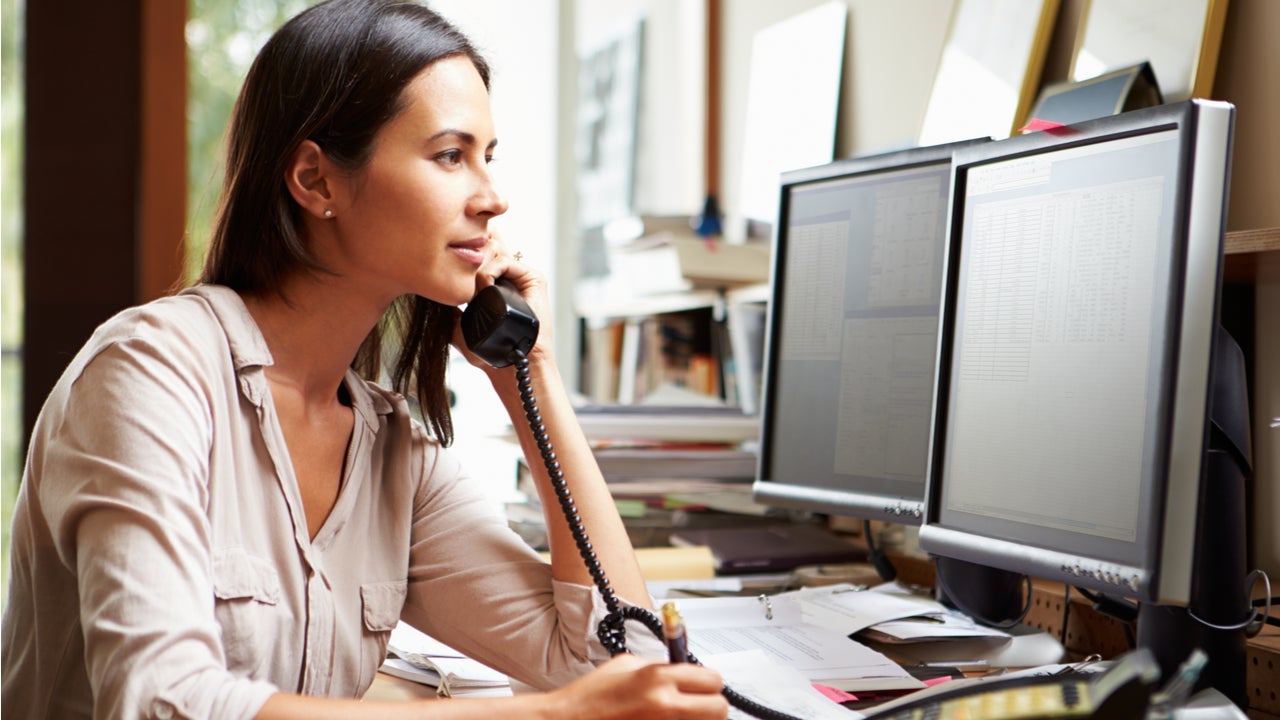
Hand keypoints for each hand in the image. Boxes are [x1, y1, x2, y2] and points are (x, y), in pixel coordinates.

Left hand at [451, 231, 554, 371]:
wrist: (512, 365)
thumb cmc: (489, 353)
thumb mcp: (459, 327)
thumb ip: (447, 311)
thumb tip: (426, 292)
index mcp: (494, 285)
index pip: (480, 254)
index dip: (464, 248)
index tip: (445, 250)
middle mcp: (509, 277)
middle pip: (489, 245)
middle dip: (470, 248)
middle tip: (455, 257)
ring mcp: (521, 277)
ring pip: (495, 251)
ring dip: (477, 263)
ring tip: (470, 283)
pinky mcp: (533, 278)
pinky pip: (505, 261)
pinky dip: (489, 270)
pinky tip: (484, 286)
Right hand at [544, 654, 728, 719]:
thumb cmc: (589, 698)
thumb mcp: (626, 666)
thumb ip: (659, 666)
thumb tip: (684, 670)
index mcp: (657, 679)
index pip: (712, 679)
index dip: (709, 681)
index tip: (702, 683)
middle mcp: (664, 706)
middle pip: (720, 709)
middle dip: (712, 705)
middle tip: (699, 704)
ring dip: (697, 719)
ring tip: (677, 715)